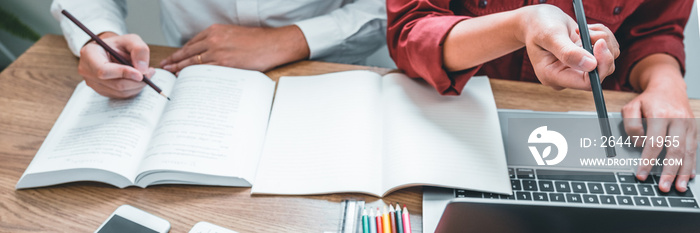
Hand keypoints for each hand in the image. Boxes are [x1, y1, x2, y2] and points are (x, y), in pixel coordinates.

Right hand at [78, 32, 154, 97]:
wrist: (111, 51)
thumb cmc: (119, 45)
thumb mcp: (131, 40)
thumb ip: (139, 50)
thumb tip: (142, 69)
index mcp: (89, 54)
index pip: (104, 70)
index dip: (123, 73)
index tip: (141, 74)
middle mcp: (87, 70)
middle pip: (115, 84)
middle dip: (136, 81)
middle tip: (150, 73)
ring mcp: (93, 83)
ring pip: (120, 92)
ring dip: (137, 85)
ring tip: (146, 74)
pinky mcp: (102, 91)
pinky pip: (121, 95)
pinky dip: (133, 89)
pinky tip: (138, 79)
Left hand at [160, 24, 309, 72]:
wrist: (272, 44)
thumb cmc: (257, 41)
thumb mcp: (233, 34)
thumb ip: (218, 41)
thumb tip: (207, 52)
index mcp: (215, 30)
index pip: (191, 42)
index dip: (180, 52)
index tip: (173, 58)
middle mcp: (213, 39)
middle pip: (188, 52)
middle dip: (175, 60)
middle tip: (165, 67)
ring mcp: (218, 52)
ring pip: (193, 62)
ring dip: (180, 69)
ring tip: (172, 75)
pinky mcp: (225, 64)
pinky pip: (205, 71)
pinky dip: (194, 76)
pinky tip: (188, 80)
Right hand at [518, 5, 618, 89]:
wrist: (538, 20)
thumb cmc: (539, 26)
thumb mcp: (550, 35)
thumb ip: (568, 52)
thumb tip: (591, 66)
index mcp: (552, 76)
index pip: (585, 83)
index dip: (599, 66)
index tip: (599, 43)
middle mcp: (567, 76)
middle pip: (600, 73)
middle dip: (602, 50)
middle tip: (589, 31)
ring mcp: (578, 69)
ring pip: (607, 62)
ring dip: (603, 40)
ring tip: (585, 28)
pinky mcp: (587, 60)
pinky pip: (608, 53)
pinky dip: (604, 38)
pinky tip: (588, 30)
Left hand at [624, 54, 696, 192]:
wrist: (668, 87)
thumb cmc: (648, 100)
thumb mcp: (631, 107)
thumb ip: (630, 125)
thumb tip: (638, 144)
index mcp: (660, 114)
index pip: (654, 143)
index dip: (647, 161)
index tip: (642, 174)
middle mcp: (677, 120)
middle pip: (674, 150)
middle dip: (669, 171)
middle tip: (663, 187)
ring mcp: (688, 125)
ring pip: (688, 152)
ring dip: (683, 172)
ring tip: (678, 187)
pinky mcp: (694, 129)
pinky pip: (694, 149)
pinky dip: (692, 164)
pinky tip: (688, 176)